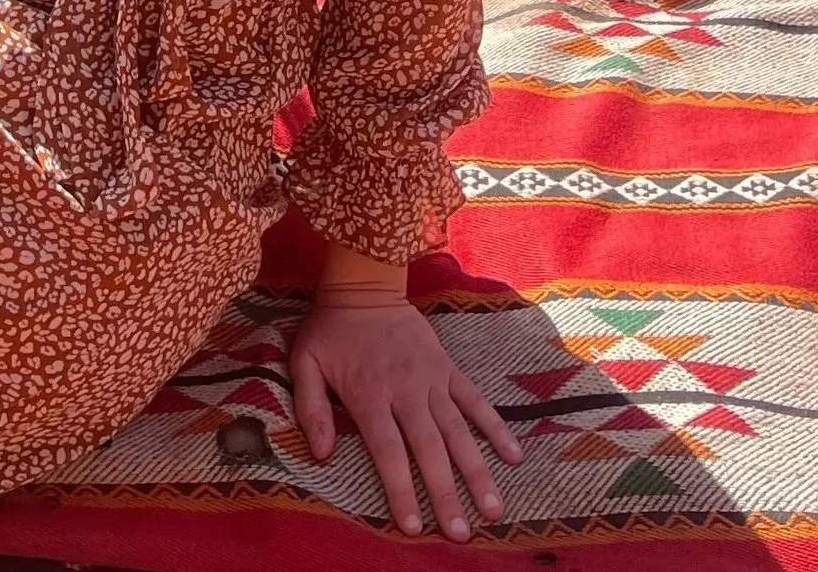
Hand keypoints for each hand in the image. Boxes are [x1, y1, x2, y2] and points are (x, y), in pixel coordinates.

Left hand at [286, 297, 520, 542]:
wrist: (363, 283)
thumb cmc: (331, 330)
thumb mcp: (304, 361)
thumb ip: (310, 407)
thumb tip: (321, 454)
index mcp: (369, 393)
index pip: (388, 451)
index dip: (401, 488)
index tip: (414, 526)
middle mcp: (405, 390)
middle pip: (429, 448)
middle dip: (446, 493)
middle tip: (460, 534)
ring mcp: (431, 378)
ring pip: (458, 430)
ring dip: (477, 471)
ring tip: (492, 509)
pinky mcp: (447, 367)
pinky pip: (475, 399)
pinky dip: (495, 426)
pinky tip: (513, 455)